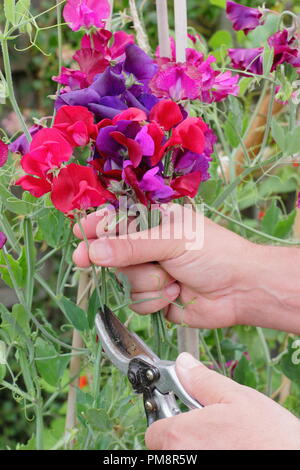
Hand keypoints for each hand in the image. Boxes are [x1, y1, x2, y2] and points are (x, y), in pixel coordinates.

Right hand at [73, 204, 299, 332]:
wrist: (240, 290)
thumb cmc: (213, 253)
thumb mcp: (171, 241)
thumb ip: (131, 247)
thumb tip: (93, 250)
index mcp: (155, 223)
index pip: (118, 221)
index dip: (96, 227)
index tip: (79, 233)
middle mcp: (150, 247)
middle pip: (113, 254)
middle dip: (110, 259)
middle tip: (82, 260)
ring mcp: (151, 273)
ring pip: (123, 281)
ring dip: (146, 283)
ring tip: (172, 280)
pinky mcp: (155, 298)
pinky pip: (135, 301)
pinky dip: (154, 300)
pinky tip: (175, 295)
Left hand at [146, 353, 299, 449]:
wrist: (297, 462)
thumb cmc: (272, 440)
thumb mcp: (238, 399)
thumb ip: (203, 381)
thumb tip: (182, 364)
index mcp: (181, 437)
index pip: (155, 431)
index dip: (169, 420)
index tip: (185, 416)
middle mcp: (180, 462)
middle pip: (165, 449)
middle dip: (183, 437)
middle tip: (211, 431)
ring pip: (181, 459)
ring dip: (195, 450)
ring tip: (224, 445)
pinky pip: (195, 467)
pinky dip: (204, 458)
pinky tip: (228, 452)